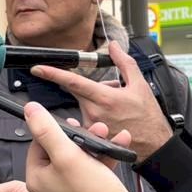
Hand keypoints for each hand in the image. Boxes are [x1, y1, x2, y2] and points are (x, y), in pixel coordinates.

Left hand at [23, 101, 142, 191]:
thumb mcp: (66, 154)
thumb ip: (46, 129)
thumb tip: (29, 110)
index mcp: (37, 178)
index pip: (38, 144)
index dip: (55, 130)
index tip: (71, 123)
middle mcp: (50, 187)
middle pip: (60, 150)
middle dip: (81, 136)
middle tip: (95, 128)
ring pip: (80, 158)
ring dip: (95, 143)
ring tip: (108, 134)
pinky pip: (94, 170)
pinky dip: (105, 156)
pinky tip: (119, 145)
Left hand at [30, 41, 171, 160]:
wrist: (154, 146)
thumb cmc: (148, 117)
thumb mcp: (140, 85)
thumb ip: (124, 62)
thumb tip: (114, 46)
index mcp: (104, 98)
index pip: (72, 82)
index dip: (52, 74)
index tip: (37, 69)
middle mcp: (93, 112)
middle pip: (78, 92)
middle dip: (89, 88)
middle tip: (113, 97)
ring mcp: (90, 126)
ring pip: (83, 105)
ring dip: (94, 103)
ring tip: (116, 111)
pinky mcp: (90, 138)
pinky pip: (86, 120)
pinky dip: (95, 116)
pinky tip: (111, 121)